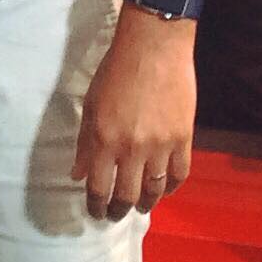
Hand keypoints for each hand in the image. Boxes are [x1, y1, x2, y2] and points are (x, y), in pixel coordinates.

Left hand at [72, 11, 195, 219]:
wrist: (154, 47)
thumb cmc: (116, 71)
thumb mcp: (91, 105)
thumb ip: (85, 143)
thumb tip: (78, 174)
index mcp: (105, 139)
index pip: (98, 187)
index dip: (96, 205)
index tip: (95, 212)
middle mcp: (132, 148)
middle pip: (126, 194)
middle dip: (118, 210)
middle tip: (115, 214)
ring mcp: (161, 145)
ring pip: (154, 189)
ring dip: (146, 203)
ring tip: (140, 206)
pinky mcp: (183, 138)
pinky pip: (179, 174)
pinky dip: (171, 187)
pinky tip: (164, 189)